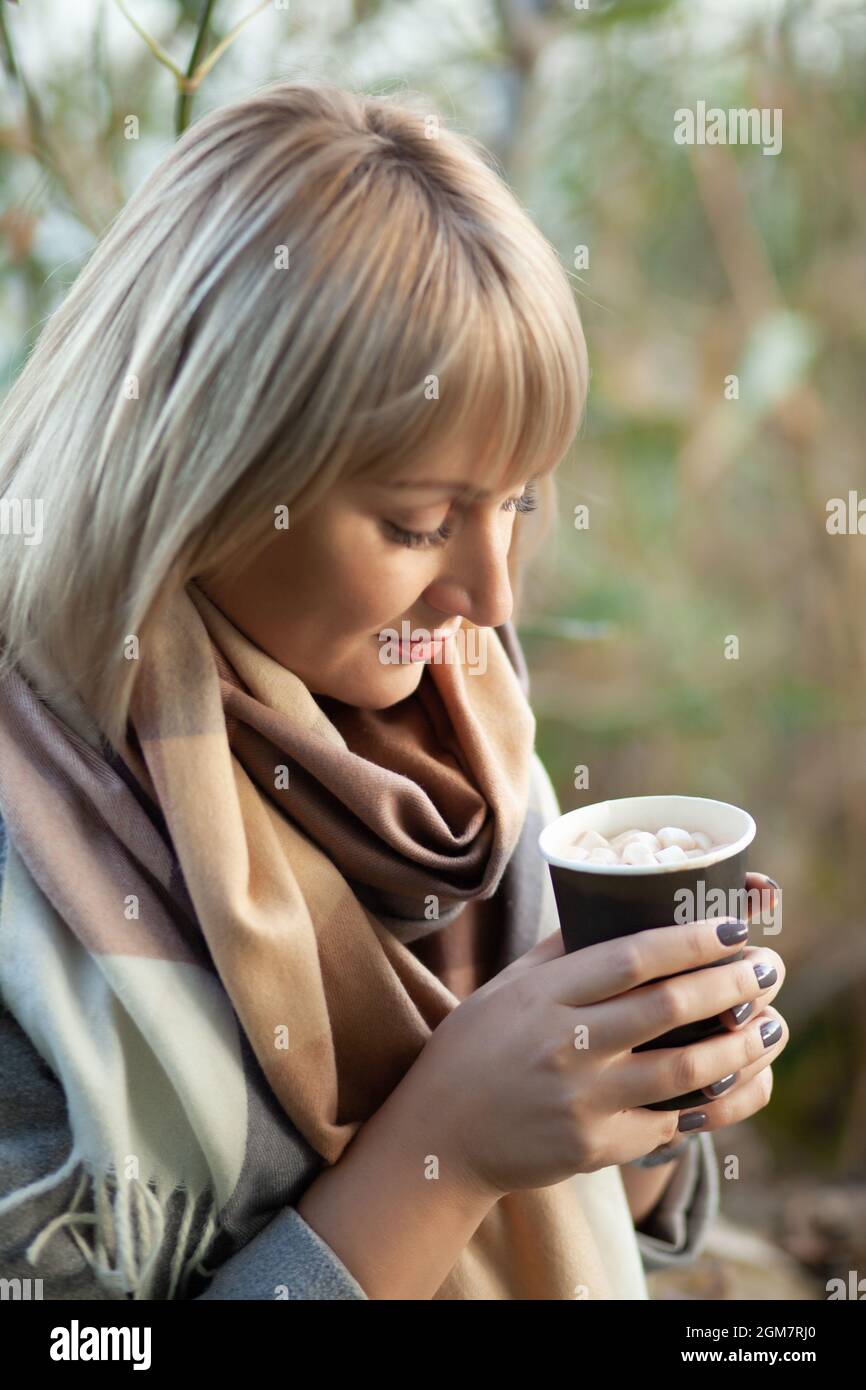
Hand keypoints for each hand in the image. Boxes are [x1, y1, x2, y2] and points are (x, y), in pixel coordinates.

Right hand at [406, 885, 781, 1201]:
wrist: (440, 1136)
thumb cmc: (476, 1048)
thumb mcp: (507, 987)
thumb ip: (562, 951)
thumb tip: (619, 903)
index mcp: (543, 995)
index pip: (631, 956)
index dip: (691, 940)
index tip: (735, 926)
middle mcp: (564, 1044)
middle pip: (668, 1007)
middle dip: (731, 983)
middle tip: (768, 967)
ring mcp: (581, 1100)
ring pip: (683, 1070)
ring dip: (738, 1046)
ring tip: (770, 1025)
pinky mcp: (594, 1147)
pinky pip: (669, 1123)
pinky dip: (711, 1102)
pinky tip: (738, 1081)